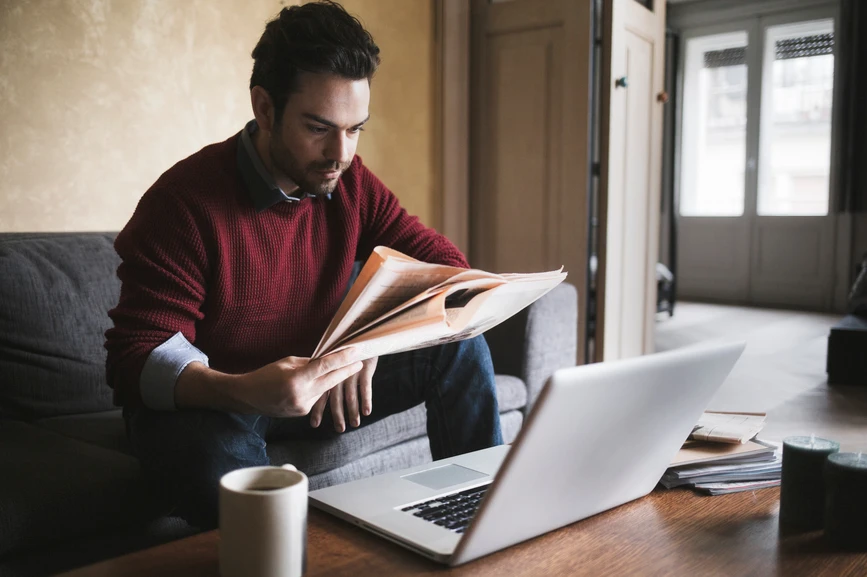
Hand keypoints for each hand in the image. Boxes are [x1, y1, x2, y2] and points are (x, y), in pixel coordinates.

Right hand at [238, 349, 363, 417]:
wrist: (248, 398)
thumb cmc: (265, 375)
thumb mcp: (287, 362)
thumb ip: (308, 363)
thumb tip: (327, 360)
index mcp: (297, 379)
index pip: (325, 367)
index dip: (342, 359)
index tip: (356, 352)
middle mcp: (302, 395)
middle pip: (331, 380)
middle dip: (347, 371)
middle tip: (359, 361)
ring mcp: (303, 406)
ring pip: (324, 390)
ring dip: (332, 379)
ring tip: (343, 368)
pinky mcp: (302, 412)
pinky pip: (317, 397)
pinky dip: (319, 389)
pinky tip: (320, 382)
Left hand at [310, 356, 377, 431]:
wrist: (361, 335)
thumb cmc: (345, 349)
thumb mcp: (330, 359)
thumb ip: (322, 374)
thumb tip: (314, 391)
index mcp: (328, 373)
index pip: (321, 393)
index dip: (318, 409)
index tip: (314, 424)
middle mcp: (338, 374)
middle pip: (336, 398)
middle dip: (338, 415)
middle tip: (339, 429)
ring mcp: (351, 372)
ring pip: (351, 396)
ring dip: (353, 411)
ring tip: (355, 424)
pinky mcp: (364, 369)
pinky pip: (366, 387)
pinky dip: (366, 400)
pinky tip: (367, 412)